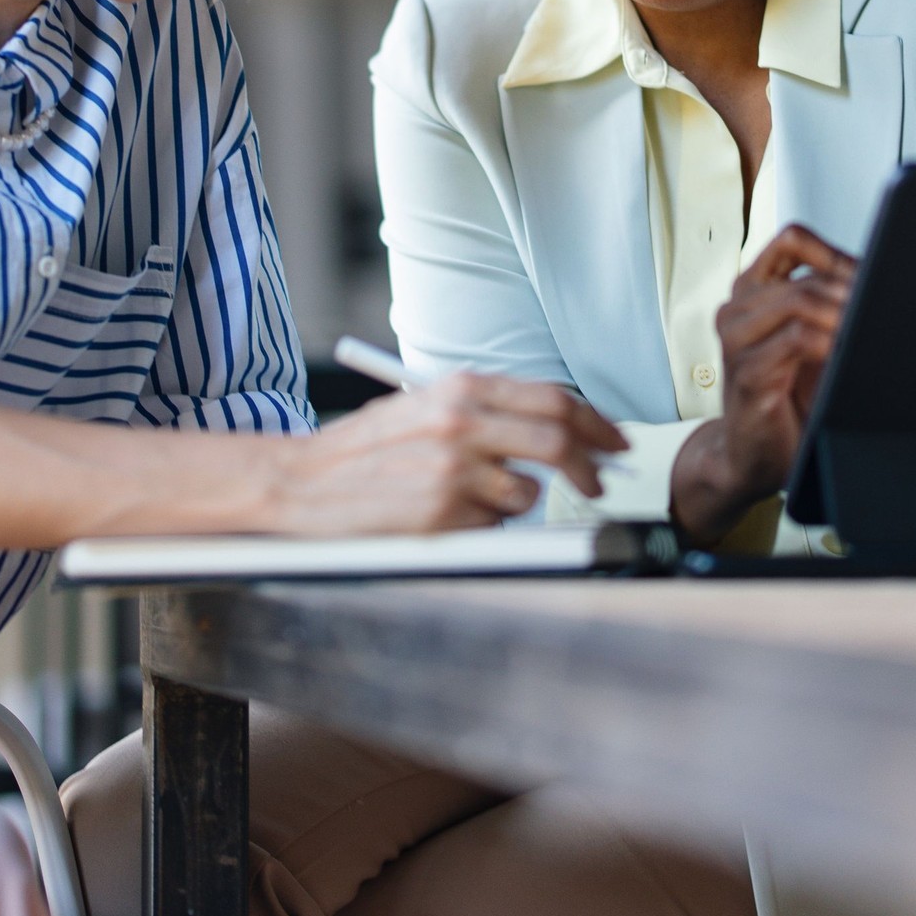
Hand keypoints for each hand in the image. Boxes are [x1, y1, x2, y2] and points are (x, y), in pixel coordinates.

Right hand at [260, 374, 626, 536]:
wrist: (302, 482)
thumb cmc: (365, 450)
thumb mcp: (425, 407)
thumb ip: (486, 412)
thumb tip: (558, 428)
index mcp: (460, 388)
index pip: (553, 398)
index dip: (596, 422)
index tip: (614, 442)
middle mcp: (462, 422)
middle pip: (559, 440)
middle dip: (592, 467)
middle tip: (602, 482)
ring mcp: (454, 471)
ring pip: (526, 493)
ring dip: (514, 501)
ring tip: (470, 498)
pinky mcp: (443, 515)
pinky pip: (491, 527)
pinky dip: (480, 526)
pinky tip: (442, 515)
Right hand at [668, 224, 857, 543]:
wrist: (751, 456)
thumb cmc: (784, 398)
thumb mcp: (809, 340)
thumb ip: (829, 306)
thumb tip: (881, 278)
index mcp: (753, 291)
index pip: (793, 239)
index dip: (837, 253)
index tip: (870, 279)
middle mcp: (738, 309)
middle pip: (806, 278)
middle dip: (852, 295)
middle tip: (882, 314)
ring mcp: (736, 340)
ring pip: (800, 300)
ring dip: (843, 317)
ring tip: (865, 335)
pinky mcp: (746, 373)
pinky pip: (797, 339)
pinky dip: (832, 343)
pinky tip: (846, 355)